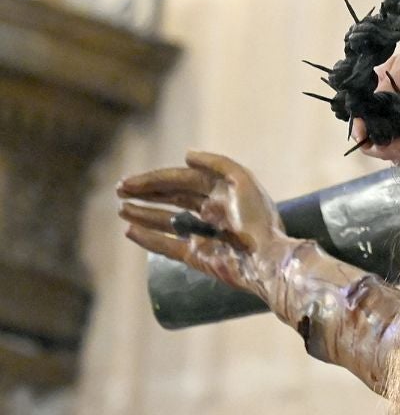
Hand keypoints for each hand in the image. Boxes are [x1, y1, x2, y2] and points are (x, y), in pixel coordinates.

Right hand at [119, 151, 289, 297]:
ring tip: (121, 209)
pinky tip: (129, 231)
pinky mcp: (198, 257)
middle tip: (119, 190)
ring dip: (144, 214)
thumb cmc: (257, 219)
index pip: (183, 181)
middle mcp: (212, 213)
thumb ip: (218, 163)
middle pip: (173, 198)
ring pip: (167, 221)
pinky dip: (148, 238)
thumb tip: (186, 155)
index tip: (130, 182)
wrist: (266, 259)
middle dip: (147, 193)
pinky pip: (167, 246)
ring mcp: (204, 235)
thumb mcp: (243, 181)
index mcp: (223, 193)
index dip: (156, 179)